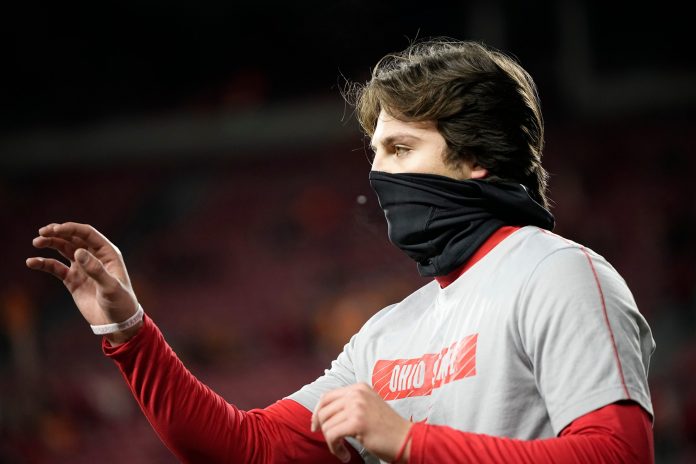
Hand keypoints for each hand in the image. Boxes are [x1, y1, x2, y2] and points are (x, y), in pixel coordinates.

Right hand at [26, 222, 140, 344]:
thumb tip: (77, 252)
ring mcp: (82, 267)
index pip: (87, 234)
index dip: (71, 228)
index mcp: (107, 253)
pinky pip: (55, 267)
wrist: (116, 322)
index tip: (55, 229)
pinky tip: (32, 262)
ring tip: (37, 242)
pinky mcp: (72, 280)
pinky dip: (44, 263)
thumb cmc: (120, 302)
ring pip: (63, 249)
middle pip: (73, 238)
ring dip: (50, 243)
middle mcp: (94, 257)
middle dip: (57, 233)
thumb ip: (95, 269)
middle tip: (42, 232)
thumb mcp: (110, 286)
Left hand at [311, 383, 411, 462]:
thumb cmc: (386, 428)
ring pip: (327, 425)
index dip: (317, 412)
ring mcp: (357, 406)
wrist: (406, 439)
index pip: (327, 396)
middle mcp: (357, 393)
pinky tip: (344, 455)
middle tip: (332, 441)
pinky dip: (335, 448)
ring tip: (342, 450)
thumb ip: (349, 404)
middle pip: (324, 410)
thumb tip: (321, 413)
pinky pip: (332, 435)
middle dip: (323, 429)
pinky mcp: (357, 422)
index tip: (316, 426)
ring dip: (331, 442)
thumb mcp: (367, 406)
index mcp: (359, 388)